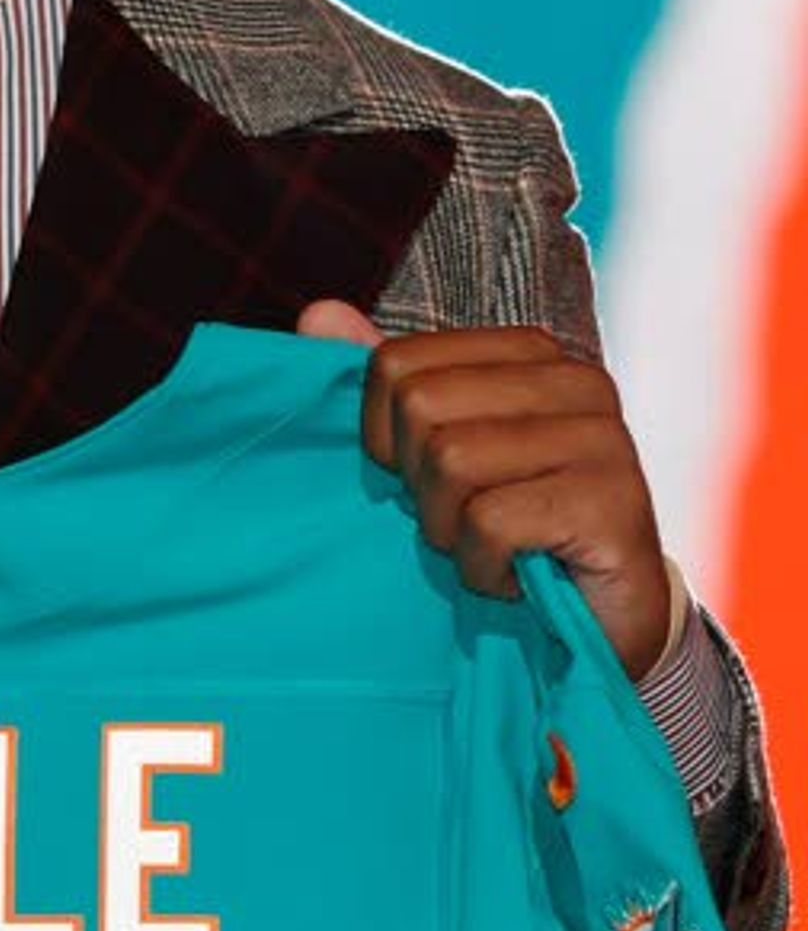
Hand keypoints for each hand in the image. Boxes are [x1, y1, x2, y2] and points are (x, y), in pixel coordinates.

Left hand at [297, 302, 675, 678]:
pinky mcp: (612, 502)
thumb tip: (318, 314)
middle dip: (419, 483)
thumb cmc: (506, 522)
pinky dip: (484, 566)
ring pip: (452, 462)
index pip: (395, 365)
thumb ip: (383, 382)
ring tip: (493, 545)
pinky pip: (491, 523)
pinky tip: (518, 574)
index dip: (383, 436)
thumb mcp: (433, 448)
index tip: (424, 477)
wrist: (598, 616)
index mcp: (530, 355)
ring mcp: (604, 439)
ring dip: (452, 529)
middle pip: (420, 407)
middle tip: (464, 518)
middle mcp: (576, 382)